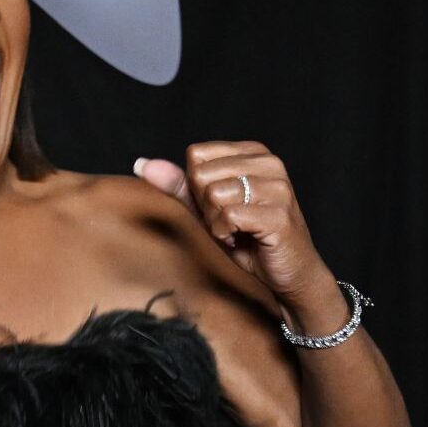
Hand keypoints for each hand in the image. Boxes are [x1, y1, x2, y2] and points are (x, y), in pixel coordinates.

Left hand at [134, 141, 334, 303]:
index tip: (219, 205)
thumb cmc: (244, 238)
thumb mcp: (205, 209)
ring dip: (215, 221)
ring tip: (235, 230)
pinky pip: (228, 216)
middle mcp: (270, 163)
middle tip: (229, 222)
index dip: (197, 187)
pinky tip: (240, 239)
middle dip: (205, 205)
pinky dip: (225, 234)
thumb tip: (141, 164)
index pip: (196, 155)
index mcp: (253, 152)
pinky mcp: (279, 214)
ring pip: (214, 194)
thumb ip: (177, 185)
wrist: (286, 273)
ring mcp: (278, 187)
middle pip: (201, 174)